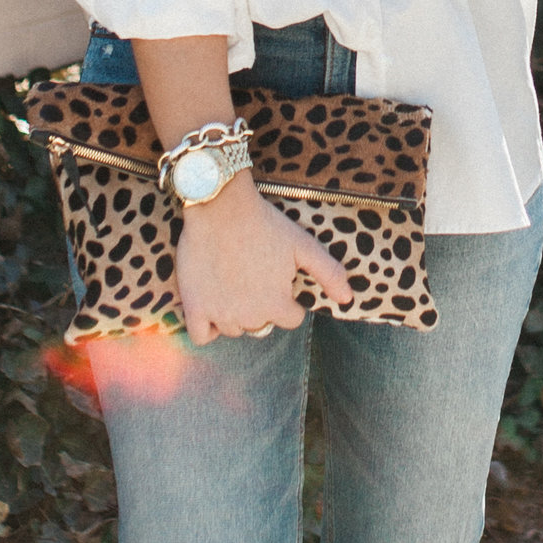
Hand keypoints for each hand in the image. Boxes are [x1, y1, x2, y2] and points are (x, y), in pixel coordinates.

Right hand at [175, 180, 354, 340]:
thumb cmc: (265, 224)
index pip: (290, 319)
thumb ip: (329, 273)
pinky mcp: (194, 307)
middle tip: (253, 275)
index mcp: (278, 305)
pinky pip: (202, 336)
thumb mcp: (303, 245)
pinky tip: (212, 304)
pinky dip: (207, 327)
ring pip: (233, 330)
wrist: (220, 206)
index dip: (286, 298)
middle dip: (261, 305)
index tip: (276, 278)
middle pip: (261, 325)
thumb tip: (347, 300)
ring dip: (235, 313)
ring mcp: (221, 314)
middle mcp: (250, 316)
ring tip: (232, 281)